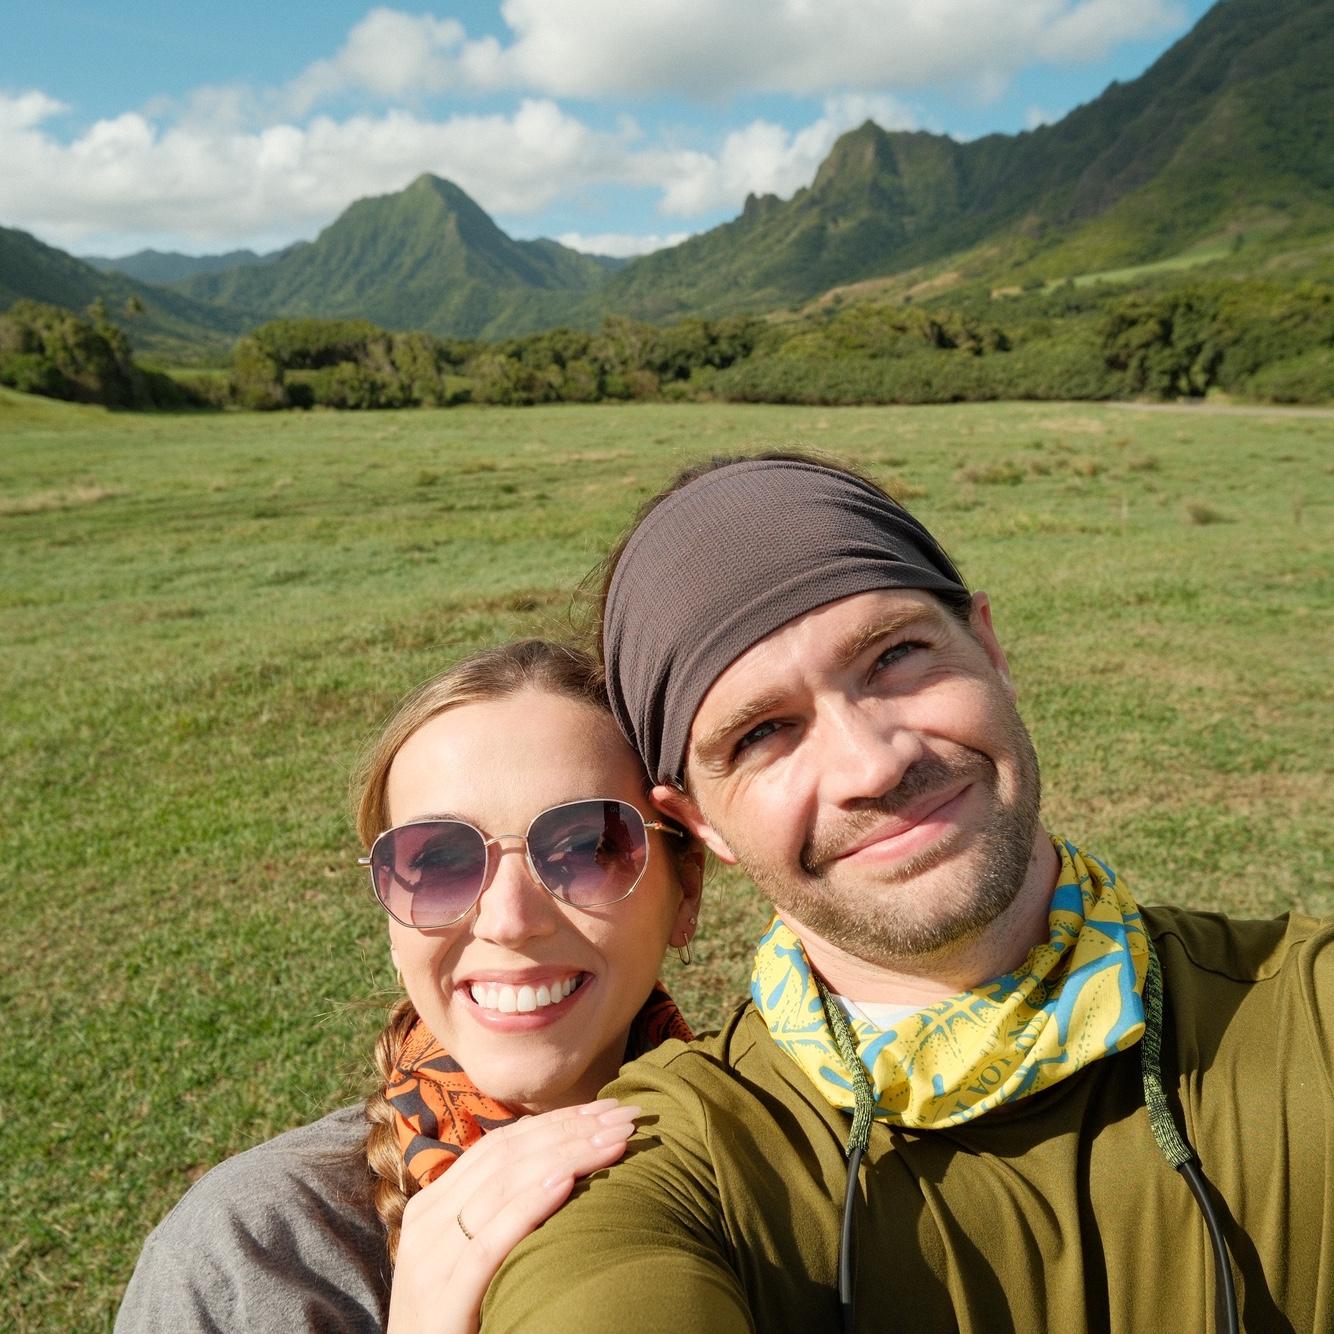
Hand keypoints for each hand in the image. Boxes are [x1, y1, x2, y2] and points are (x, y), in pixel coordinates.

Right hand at [386, 1098, 640, 1333]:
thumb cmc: (455, 1316)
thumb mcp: (468, 1254)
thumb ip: (495, 1212)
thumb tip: (557, 1168)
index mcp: (434, 1204)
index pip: (502, 1145)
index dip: (557, 1121)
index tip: (608, 1108)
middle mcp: (429, 1221)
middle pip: (509, 1157)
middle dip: (572, 1130)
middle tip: (625, 1115)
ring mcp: (433, 1259)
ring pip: (504, 1187)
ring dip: (567, 1156)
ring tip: (614, 1140)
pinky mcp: (444, 1299)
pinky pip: (490, 1243)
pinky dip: (529, 1206)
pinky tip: (566, 1184)